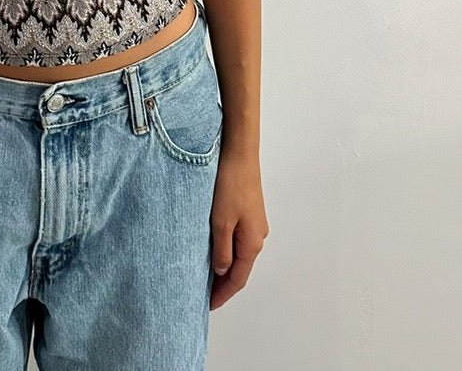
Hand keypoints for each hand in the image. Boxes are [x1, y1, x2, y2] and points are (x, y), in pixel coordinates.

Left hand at [209, 150, 268, 309]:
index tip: (208, 306)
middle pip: (240, 268)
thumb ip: (221, 249)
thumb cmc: (230, 184)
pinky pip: (238, 238)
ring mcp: (254, 223)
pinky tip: (214, 247)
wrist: (240, 154)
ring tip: (205, 274)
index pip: (237, 279)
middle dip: (224, 283)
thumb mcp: (220, 221)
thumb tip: (222, 271)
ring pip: (239, 252)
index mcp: (252, 243)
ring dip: (224, 265)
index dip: (223, 294)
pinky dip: (227, 249)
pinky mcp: (249, 211)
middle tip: (204, 293)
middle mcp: (258, 236)